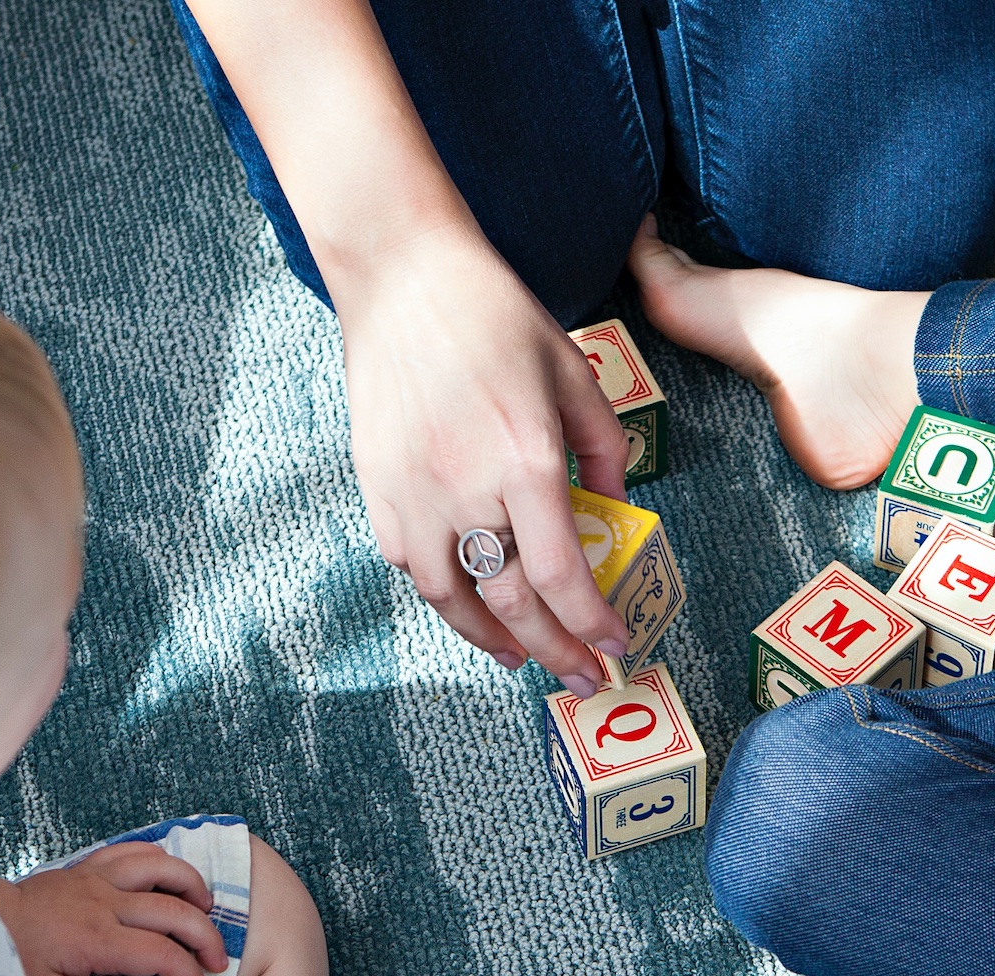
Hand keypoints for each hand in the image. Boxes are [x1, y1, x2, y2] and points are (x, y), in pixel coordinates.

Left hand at [0, 844, 227, 975]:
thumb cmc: (12, 964)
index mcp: (97, 940)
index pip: (162, 955)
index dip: (190, 975)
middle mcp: (105, 903)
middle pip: (175, 910)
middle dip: (206, 937)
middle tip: (218, 961)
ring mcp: (98, 879)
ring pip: (162, 868)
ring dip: (193, 886)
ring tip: (206, 910)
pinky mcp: (89, 867)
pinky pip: (135, 850)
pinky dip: (162, 859)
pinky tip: (172, 878)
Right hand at [335, 226, 630, 693]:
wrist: (403, 277)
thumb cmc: (495, 316)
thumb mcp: (574, 374)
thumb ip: (604, 451)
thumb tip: (616, 514)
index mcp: (526, 459)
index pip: (562, 576)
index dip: (590, 624)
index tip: (614, 647)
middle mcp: (467, 488)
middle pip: (513, 602)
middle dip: (556, 652)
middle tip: (582, 678)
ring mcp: (414, 493)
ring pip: (453, 599)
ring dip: (492, 639)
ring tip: (522, 654)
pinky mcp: (378, 487)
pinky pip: (412, 565)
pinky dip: (444, 594)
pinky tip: (469, 601)